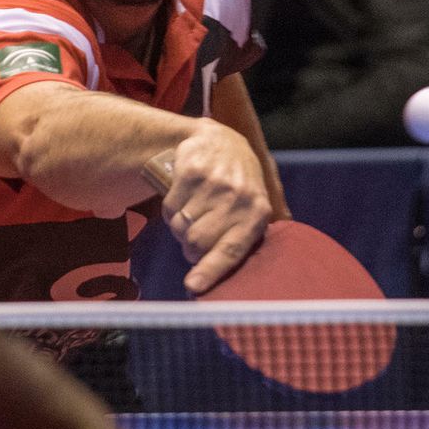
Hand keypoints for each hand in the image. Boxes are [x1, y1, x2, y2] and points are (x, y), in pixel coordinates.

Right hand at [160, 120, 271, 294]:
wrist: (222, 141)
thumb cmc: (236, 190)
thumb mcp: (248, 213)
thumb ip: (235, 243)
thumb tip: (205, 284)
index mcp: (257, 213)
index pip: (231, 250)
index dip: (210, 271)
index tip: (193, 287)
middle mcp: (238, 196)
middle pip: (197, 242)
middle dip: (191, 247)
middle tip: (196, 237)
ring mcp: (215, 181)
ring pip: (181, 226)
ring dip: (181, 227)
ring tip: (193, 213)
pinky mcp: (192, 170)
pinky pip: (170, 207)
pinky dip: (171, 210)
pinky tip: (184, 199)